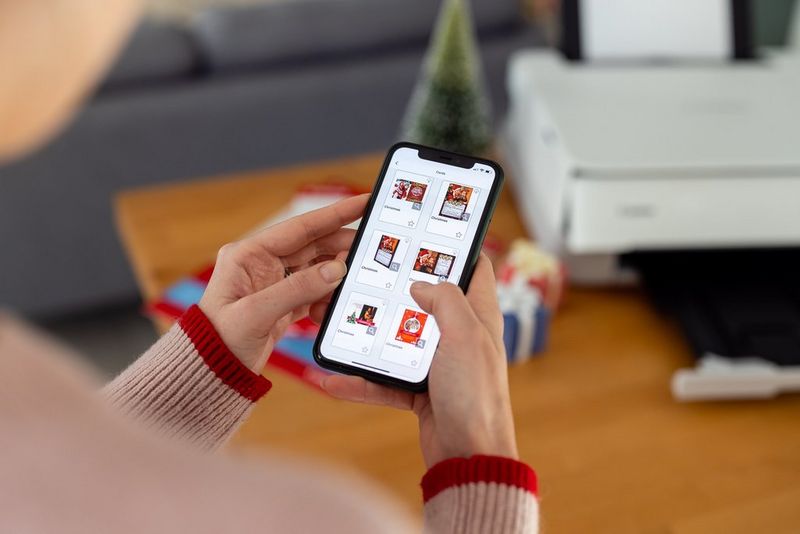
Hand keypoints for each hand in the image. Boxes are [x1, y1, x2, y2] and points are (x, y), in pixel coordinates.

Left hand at [199, 194, 367, 372]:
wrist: (210, 375)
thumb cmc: (219, 342)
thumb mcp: (257, 313)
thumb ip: (298, 289)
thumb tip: (337, 269)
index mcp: (248, 254)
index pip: (300, 228)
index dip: (334, 214)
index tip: (363, 202)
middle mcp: (261, 264)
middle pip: (313, 247)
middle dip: (342, 247)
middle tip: (373, 247)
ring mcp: (272, 284)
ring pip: (316, 271)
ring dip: (335, 279)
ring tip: (355, 283)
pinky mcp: (281, 304)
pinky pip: (313, 293)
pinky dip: (326, 300)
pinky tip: (331, 308)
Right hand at [319, 254, 518, 467]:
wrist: (469, 457)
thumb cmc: (477, 396)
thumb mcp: (464, 335)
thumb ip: (444, 300)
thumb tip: (420, 284)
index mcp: (479, 316)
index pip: (475, 269)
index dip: (456, 249)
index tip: (427, 234)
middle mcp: (459, 336)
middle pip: (427, 302)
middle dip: (398, 290)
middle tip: (368, 274)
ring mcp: (438, 364)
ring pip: (399, 340)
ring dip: (370, 337)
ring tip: (339, 325)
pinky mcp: (421, 391)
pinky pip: (385, 380)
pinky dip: (361, 382)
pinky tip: (333, 379)